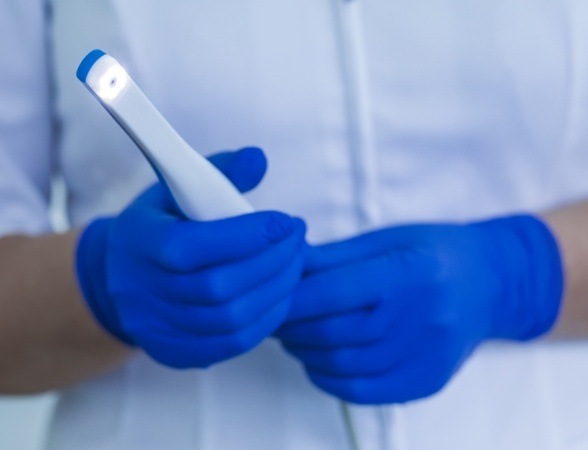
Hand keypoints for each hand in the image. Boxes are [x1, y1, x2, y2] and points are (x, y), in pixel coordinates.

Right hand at [76, 147, 306, 367]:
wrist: (118, 277)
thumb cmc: (160, 225)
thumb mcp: (176, 188)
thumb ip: (219, 171)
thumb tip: (259, 159)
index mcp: (140, 243)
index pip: (193, 246)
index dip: (247, 236)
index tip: (285, 222)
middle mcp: (142, 292)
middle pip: (219, 287)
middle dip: (272, 262)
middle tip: (298, 240)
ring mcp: (158, 328)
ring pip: (231, 319)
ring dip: (276, 290)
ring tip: (296, 263)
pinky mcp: (175, 352)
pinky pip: (232, 344)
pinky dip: (266, 319)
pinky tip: (280, 294)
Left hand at [277, 216, 562, 403]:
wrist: (491, 283)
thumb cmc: (434, 252)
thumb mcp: (386, 239)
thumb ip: (334, 257)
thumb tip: (285, 266)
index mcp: (408, 273)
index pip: (332, 293)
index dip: (291, 298)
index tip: (270, 296)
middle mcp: (420, 318)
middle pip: (332, 333)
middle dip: (290, 327)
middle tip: (274, 317)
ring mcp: (425, 356)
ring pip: (342, 365)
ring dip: (305, 352)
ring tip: (293, 336)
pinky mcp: (426, 381)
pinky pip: (362, 392)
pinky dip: (329, 379)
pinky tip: (319, 361)